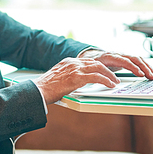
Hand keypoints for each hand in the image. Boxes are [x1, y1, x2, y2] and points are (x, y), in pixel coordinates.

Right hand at [35, 51, 152, 104]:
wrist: (37, 91)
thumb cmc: (44, 90)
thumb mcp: (57, 80)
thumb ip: (67, 79)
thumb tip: (72, 85)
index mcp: (68, 62)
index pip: (88, 62)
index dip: (99, 67)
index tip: (105, 72)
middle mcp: (72, 63)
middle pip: (96, 63)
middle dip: (108, 70)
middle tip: (115, 77)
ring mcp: (74, 69)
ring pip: (99, 68)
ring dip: (110, 75)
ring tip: (115, 82)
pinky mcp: (76, 77)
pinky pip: (96, 77)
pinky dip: (106, 80)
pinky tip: (110, 85)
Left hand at [78, 48, 152, 78]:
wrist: (92, 55)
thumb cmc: (93, 63)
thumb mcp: (94, 68)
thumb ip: (101, 74)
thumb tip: (111, 82)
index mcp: (110, 56)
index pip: (124, 61)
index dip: (133, 67)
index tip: (140, 74)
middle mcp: (119, 54)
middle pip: (135, 59)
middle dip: (145, 68)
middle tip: (151, 76)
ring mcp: (123, 56)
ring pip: (138, 59)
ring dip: (147, 67)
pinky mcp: (127, 58)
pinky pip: (138, 61)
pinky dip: (145, 67)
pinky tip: (150, 73)